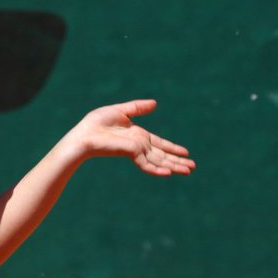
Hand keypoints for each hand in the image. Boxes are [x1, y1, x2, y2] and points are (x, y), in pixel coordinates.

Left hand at [69, 99, 194, 175]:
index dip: (172, 148)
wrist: (84, 134)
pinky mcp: (130, 153)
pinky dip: (158, 169)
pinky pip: (147, 163)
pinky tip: (169, 174)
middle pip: (162, 155)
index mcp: (138, 136)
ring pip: (159, 161)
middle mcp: (140, 145)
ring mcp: (136, 150)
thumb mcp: (120, 110)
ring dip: (174, 167)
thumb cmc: (96, 123)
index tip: (186, 152)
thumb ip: (137, 108)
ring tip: (189, 171)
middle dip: (178, 161)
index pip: (159, 144)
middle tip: (193, 167)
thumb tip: (155, 103)